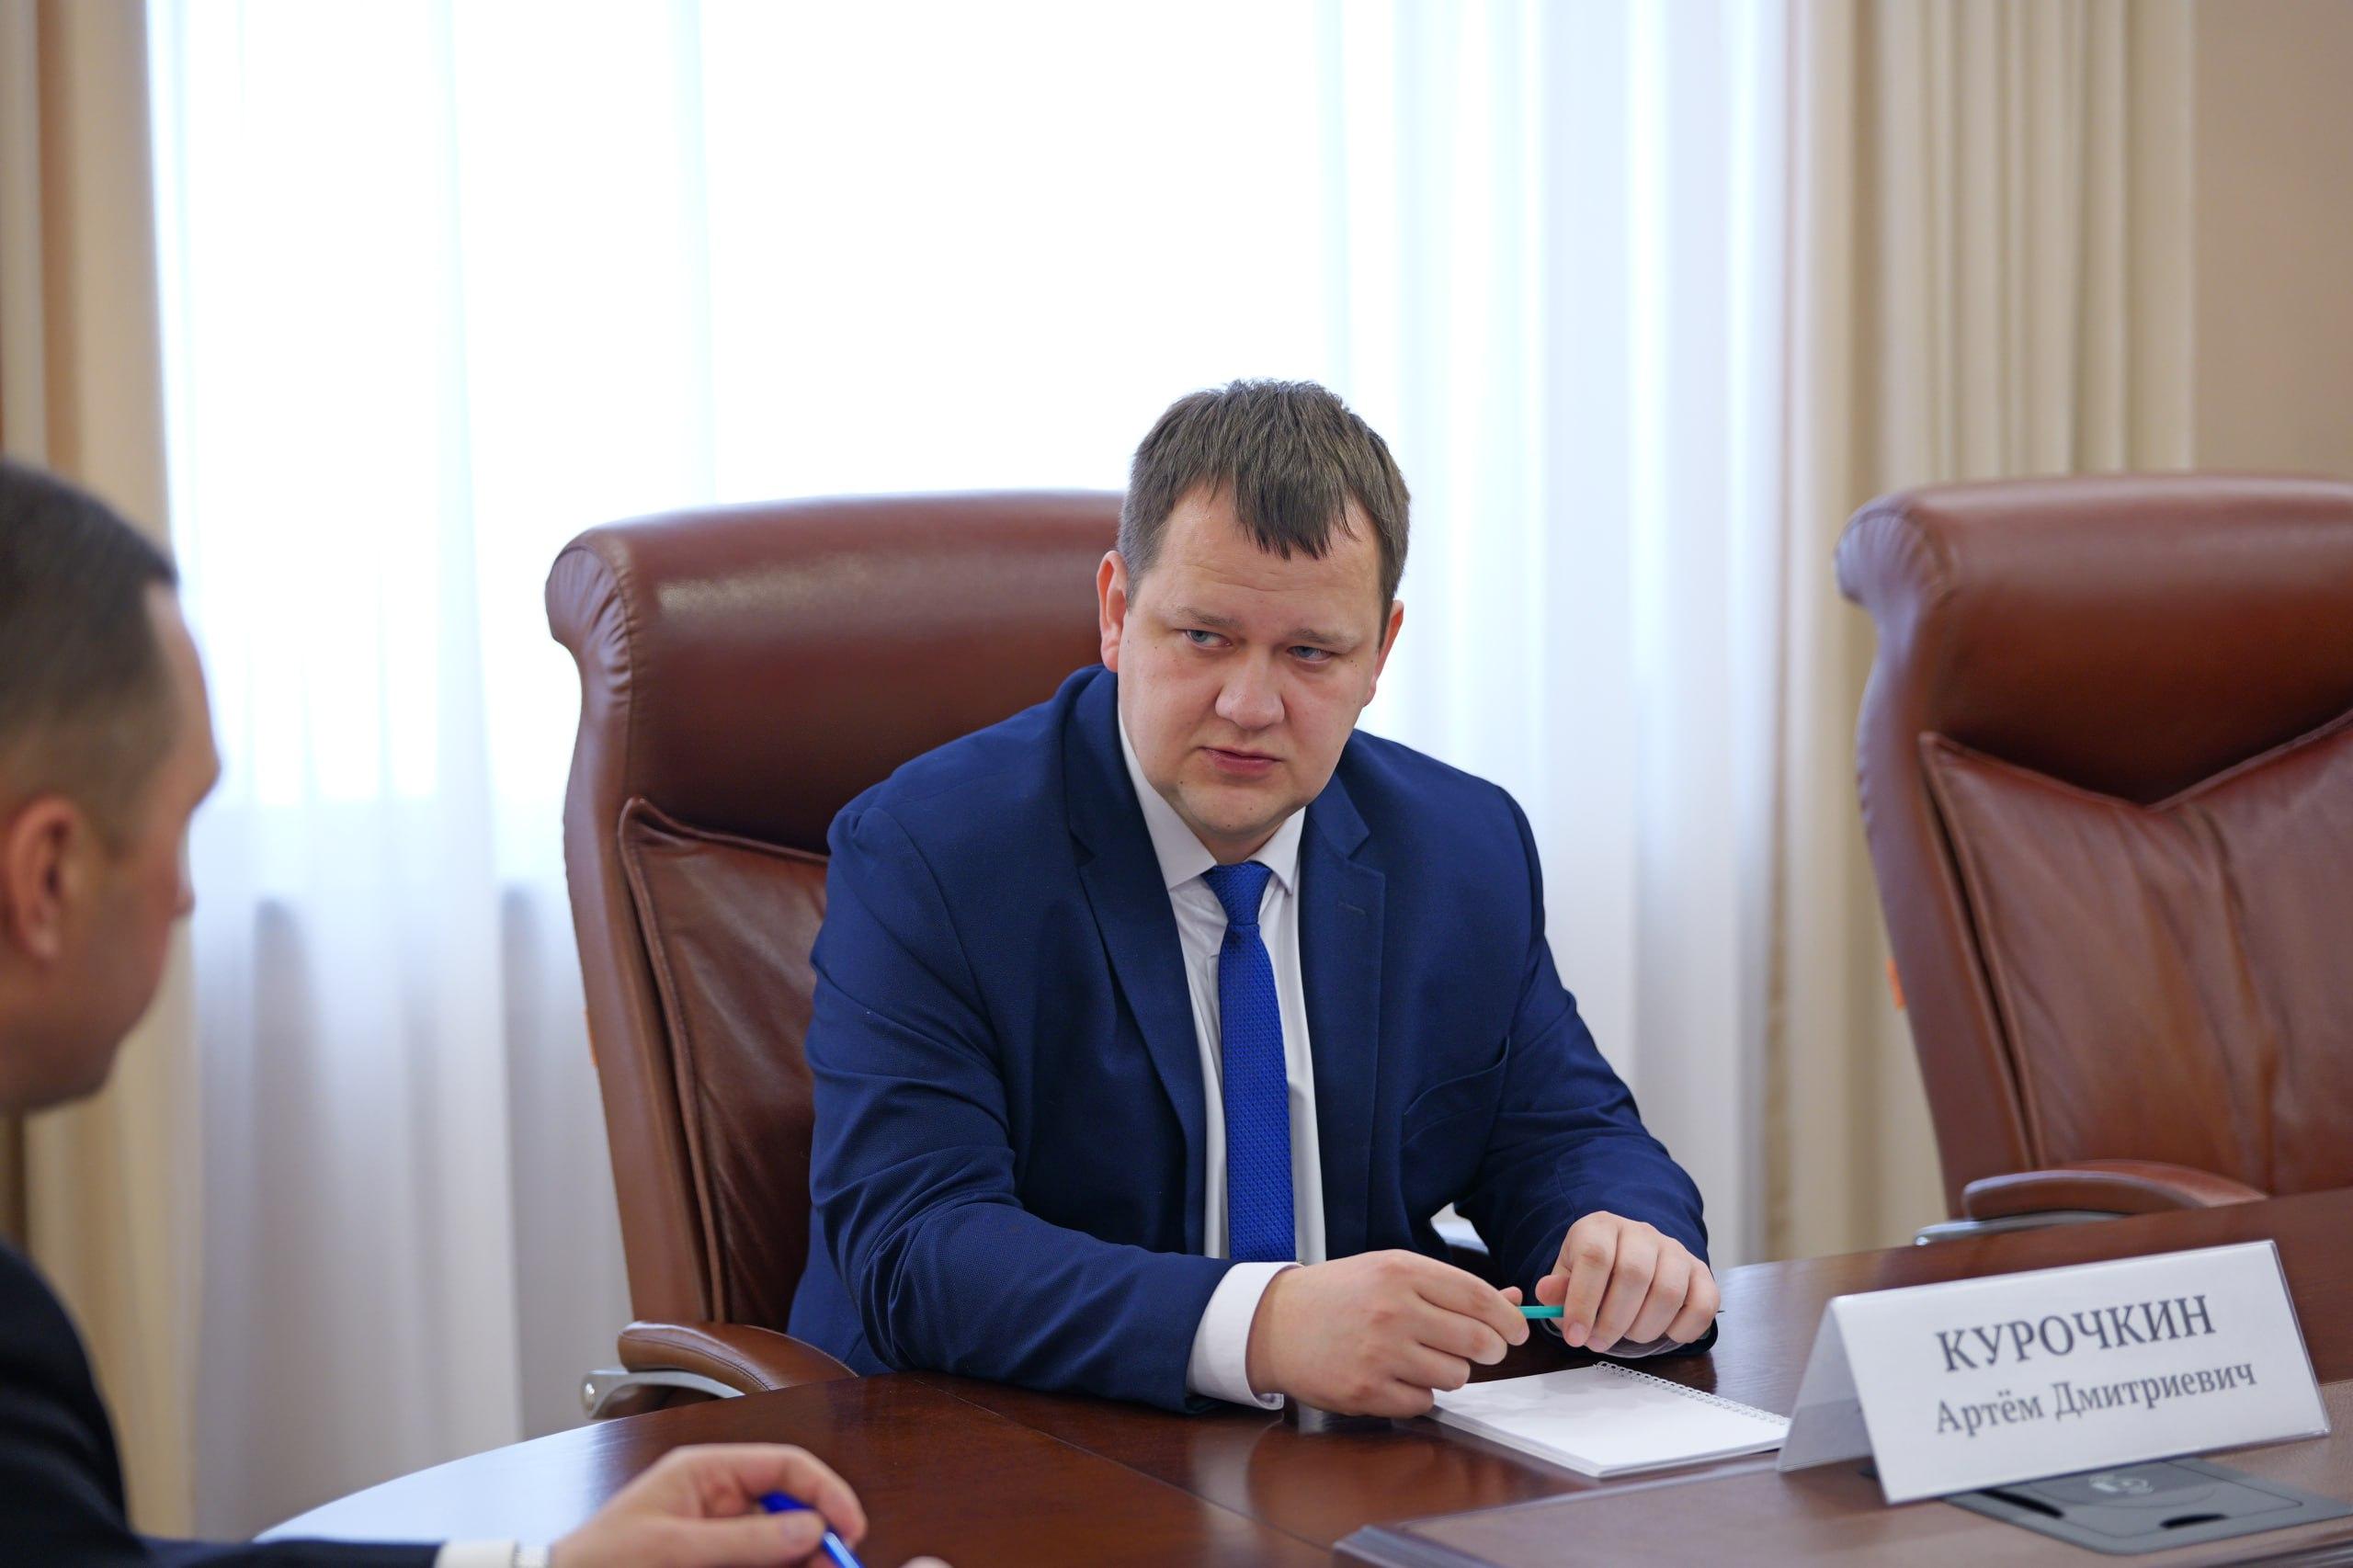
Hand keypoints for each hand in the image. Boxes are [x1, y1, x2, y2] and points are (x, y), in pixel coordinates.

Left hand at [550, 1443, 947, 1567]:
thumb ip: (746, 1537)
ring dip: (800, 1557)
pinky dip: (779, 1567)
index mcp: (707, 1471)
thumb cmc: (600, 1560)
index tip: (849, 1528)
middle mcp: (717, 1497)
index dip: (825, 1491)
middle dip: (818, 1534)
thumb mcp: (676, 1547)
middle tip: (839, 1563)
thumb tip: (810, 1527)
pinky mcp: (711, 1562)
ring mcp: (715, 1533)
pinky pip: (757, 1561)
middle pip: (788, 1507)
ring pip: (779, 1542)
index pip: (785, 1466)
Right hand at [1244, 1250, 1528, 1416]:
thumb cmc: (1338, 1295)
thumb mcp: (1390, 1272)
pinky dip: (1420, 1394)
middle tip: (1481, 1349)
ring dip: (1451, 1372)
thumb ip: (1450, 1287)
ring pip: (1456, 1376)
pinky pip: (1424, 1403)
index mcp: (1401, 1272)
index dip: (1509, 1319)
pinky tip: (1397, 1376)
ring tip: (1423, 1358)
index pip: (1480, 1299)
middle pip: (1478, 1341)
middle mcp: (1393, 1310)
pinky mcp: (1367, 1390)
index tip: (1517, 1331)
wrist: (1275, 1323)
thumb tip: (1513, 1299)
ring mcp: (1379, 1353)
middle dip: (1489, 1349)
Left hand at [1536, 1212, 1717, 1353]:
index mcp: (1601, 1227)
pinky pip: (1704, 1303)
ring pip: (1669, 1291)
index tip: (1576, 1336)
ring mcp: (1675, 1250)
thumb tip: (1545, 1292)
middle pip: (1634, 1274)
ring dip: (1645, 1327)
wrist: (1628, 1262)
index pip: (1595, 1256)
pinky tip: (1664, 1333)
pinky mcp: (1701, 1272)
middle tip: (1599, 1342)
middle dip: (1614, 1320)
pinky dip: (1684, 1328)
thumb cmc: (1594, 1276)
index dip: (1584, 1301)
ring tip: (1628, 1335)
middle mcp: (1641, 1232)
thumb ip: (1558, 1289)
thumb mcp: (1568, 1279)